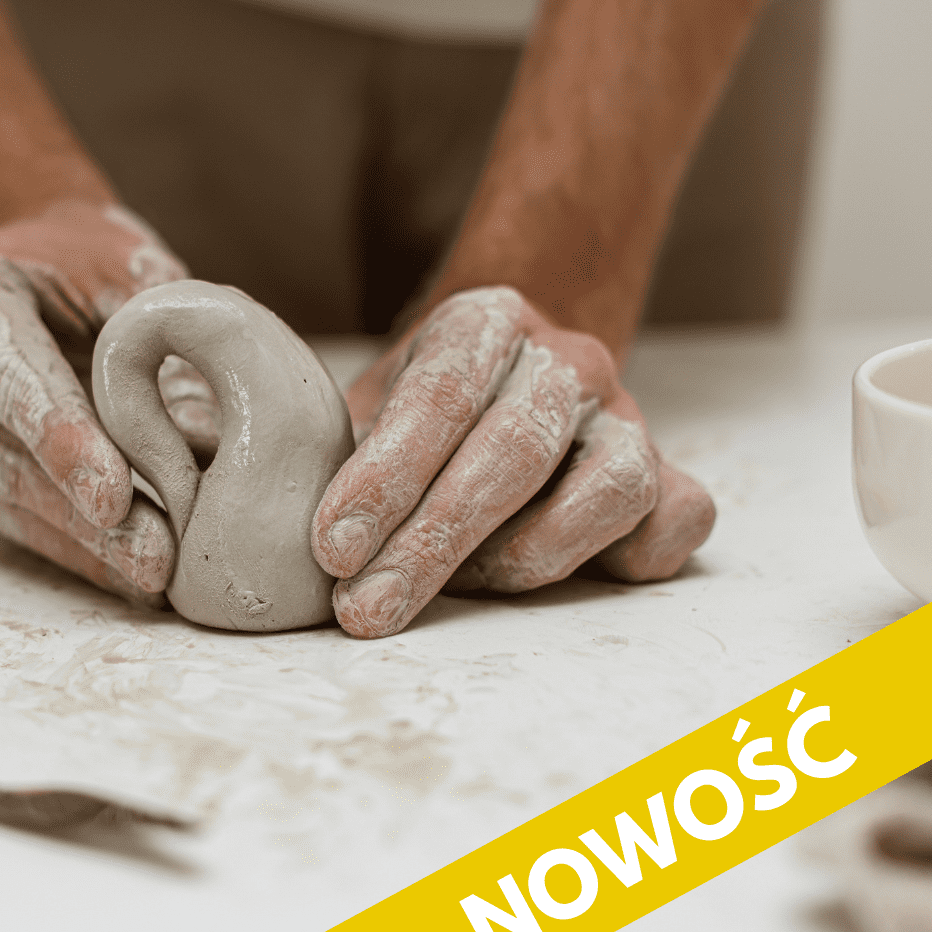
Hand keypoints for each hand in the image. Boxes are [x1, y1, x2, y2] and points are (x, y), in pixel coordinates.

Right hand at [0, 199, 222, 604]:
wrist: (35, 269)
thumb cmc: (86, 262)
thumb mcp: (125, 263)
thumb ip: (154, 326)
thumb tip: (202, 420)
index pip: (6, 374)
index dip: (60, 439)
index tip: (113, 497)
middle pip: (2, 453)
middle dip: (80, 516)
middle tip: (153, 557)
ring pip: (6, 499)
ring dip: (83, 547)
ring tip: (154, 575)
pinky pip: (16, 519)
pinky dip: (77, 550)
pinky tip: (130, 574)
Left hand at [312, 287, 715, 638]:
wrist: (506, 385)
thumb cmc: (418, 418)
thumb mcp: (363, 407)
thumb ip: (325, 448)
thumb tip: (253, 516)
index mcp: (484, 323)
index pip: (439, 393)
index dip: (385, 476)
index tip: (331, 548)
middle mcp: (566, 361)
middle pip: (512, 449)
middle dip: (431, 541)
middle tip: (364, 608)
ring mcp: (630, 417)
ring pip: (609, 486)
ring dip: (521, 558)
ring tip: (454, 592)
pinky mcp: (670, 477)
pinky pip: (677, 522)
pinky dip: (623, 560)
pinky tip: (548, 579)